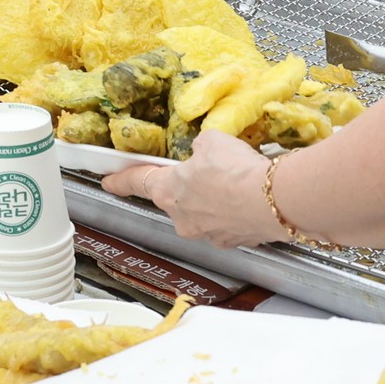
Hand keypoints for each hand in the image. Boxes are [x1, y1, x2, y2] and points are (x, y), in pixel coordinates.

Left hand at [98, 129, 287, 247]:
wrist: (275, 200)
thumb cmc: (236, 169)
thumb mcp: (211, 141)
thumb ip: (200, 148)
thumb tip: (204, 152)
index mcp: (168, 191)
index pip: (137, 182)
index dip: (121, 180)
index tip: (108, 182)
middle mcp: (183, 218)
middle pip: (176, 199)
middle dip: (189, 186)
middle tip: (210, 171)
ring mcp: (208, 234)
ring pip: (204, 212)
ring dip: (215, 199)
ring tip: (237, 182)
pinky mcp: (233, 242)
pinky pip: (229, 222)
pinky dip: (235, 211)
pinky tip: (250, 197)